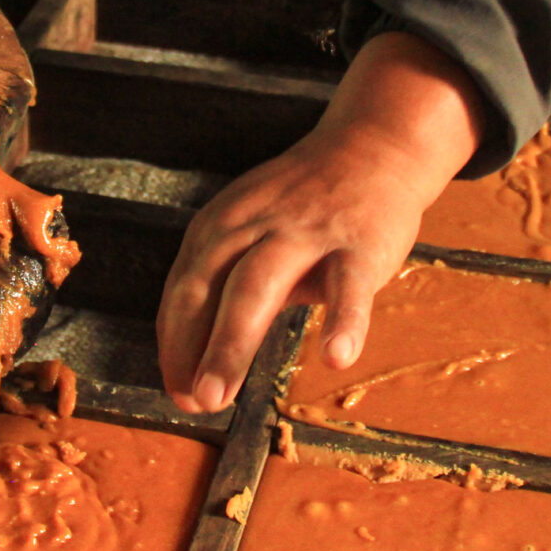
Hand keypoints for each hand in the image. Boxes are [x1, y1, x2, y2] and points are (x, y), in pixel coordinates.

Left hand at [157, 33, 486, 413]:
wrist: (373, 148)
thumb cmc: (303, 207)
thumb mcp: (248, 232)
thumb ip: (224, 291)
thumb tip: (196, 367)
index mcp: (219, 226)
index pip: (185, 291)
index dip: (176, 345)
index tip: (178, 392)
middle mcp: (253, 225)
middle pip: (211, 288)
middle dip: (196, 348)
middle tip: (193, 401)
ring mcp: (306, 231)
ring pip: (259, 285)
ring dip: (233, 342)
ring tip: (222, 396)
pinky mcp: (359, 243)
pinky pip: (349, 285)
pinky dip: (344, 320)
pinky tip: (336, 357)